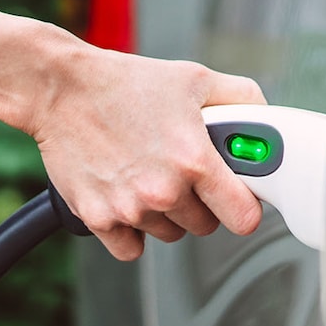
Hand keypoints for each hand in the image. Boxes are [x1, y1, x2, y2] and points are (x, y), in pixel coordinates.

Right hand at [27, 44, 267, 260]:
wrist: (60, 88)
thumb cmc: (124, 82)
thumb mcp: (194, 78)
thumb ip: (241, 100)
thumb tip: (266, 121)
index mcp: (195, 160)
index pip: (244, 217)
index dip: (245, 206)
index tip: (237, 197)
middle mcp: (164, 190)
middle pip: (205, 226)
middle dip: (200, 202)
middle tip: (181, 171)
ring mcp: (130, 208)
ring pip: (168, 234)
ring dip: (163, 213)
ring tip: (146, 172)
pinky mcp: (98, 218)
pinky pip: (131, 247)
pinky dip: (130, 229)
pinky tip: (124, 194)